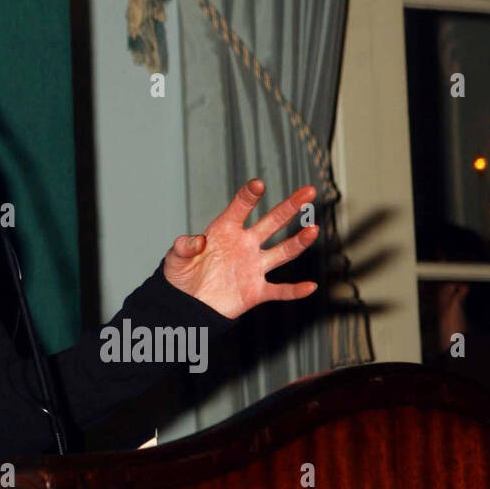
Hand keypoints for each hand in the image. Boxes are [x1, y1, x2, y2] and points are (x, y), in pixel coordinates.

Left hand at [162, 179, 318, 319]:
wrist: (186, 303)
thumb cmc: (181, 275)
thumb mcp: (176, 258)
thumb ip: (184, 246)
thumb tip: (198, 241)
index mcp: (224, 231)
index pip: (240, 208)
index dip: (249, 196)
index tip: (258, 185)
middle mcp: (244, 245)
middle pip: (272, 223)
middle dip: (290, 207)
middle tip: (309, 191)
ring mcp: (253, 267)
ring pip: (282, 252)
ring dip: (298, 242)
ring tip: (313, 230)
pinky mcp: (256, 291)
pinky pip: (280, 290)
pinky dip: (295, 290)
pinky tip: (310, 286)